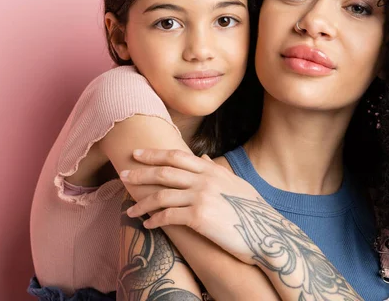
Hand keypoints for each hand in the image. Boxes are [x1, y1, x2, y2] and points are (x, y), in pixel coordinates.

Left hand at [119, 148, 262, 264]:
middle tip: (123, 175)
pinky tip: (147, 225)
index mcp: (211, 171)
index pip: (176, 156)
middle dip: (141, 173)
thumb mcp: (235, 184)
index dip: (154, 154)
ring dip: (142, 203)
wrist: (265, 234)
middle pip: (164, 172)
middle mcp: (204, 180)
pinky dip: (154, 220)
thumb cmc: (251, 211)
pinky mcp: (199, 217)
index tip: (137, 154)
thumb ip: (215, 171)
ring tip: (130, 210)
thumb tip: (202, 159)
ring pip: (161, 195)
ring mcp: (201, 197)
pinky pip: (168, 216)